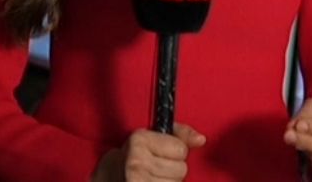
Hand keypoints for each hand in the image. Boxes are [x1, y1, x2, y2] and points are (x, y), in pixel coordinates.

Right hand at [91, 123, 205, 181]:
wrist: (111, 176)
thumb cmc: (136, 155)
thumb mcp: (153, 136)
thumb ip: (180, 134)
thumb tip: (201, 139)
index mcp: (140, 140)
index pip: (181, 149)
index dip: (173, 152)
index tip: (158, 153)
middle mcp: (137, 162)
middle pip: (181, 170)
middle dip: (173, 170)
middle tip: (155, 168)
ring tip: (153, 178)